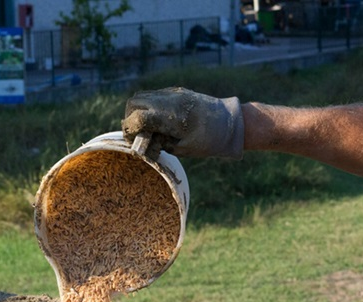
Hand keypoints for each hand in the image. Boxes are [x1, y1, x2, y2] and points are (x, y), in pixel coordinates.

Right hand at [122, 87, 244, 158]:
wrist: (232, 122)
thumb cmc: (209, 141)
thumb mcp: (183, 149)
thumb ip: (160, 144)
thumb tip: (142, 142)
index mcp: (171, 116)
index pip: (137, 117)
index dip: (130, 129)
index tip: (133, 140)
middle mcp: (169, 100)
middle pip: (135, 102)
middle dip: (130, 118)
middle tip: (138, 134)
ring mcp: (173, 93)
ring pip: (143, 96)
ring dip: (139, 110)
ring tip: (148, 127)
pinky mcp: (177, 91)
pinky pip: (155, 95)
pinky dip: (150, 106)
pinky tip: (159, 119)